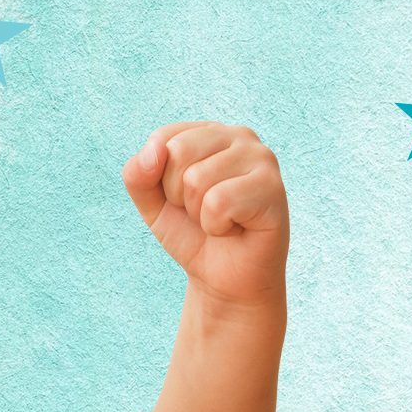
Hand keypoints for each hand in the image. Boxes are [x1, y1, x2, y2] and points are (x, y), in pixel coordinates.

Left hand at [123, 122, 286, 311]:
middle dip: (178, 195)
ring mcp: (261, 158)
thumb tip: (154, 151)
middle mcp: (240, 136)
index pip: (162, 139)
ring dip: (199, 213)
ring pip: (197, 179)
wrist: (226, 279)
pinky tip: (236, 228)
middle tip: (203, 211)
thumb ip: (138, 173)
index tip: (183, 197)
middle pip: (178, 153)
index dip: (160, 179)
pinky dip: (216, 226)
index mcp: (210, 132)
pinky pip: (218, 202)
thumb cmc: (192, 233)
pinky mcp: (273, 187)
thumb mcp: (152, 203)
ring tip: (221, 220)